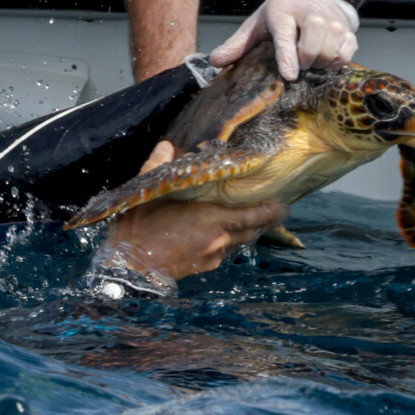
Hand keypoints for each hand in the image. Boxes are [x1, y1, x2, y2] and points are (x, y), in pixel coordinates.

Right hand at [97, 141, 287, 284]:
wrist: (130, 269)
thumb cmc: (140, 229)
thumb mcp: (148, 194)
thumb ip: (159, 167)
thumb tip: (167, 145)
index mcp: (212, 219)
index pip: (254, 216)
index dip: (272, 212)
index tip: (284, 205)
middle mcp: (219, 240)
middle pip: (252, 231)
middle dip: (263, 221)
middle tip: (271, 209)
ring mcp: (213, 256)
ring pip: (239, 242)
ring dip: (246, 231)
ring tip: (248, 220)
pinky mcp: (204, 267)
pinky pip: (226, 252)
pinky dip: (230, 242)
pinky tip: (222, 235)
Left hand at [209, 0, 357, 80]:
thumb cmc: (282, 12)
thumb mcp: (257, 23)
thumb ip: (238, 44)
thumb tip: (215, 61)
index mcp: (282, 12)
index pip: (285, 36)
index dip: (287, 56)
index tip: (289, 75)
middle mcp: (310, 14)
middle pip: (313, 44)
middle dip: (305, 60)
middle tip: (299, 63)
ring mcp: (332, 21)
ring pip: (331, 50)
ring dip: (321, 62)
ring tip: (311, 62)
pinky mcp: (347, 29)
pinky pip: (347, 53)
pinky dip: (337, 62)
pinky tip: (326, 60)